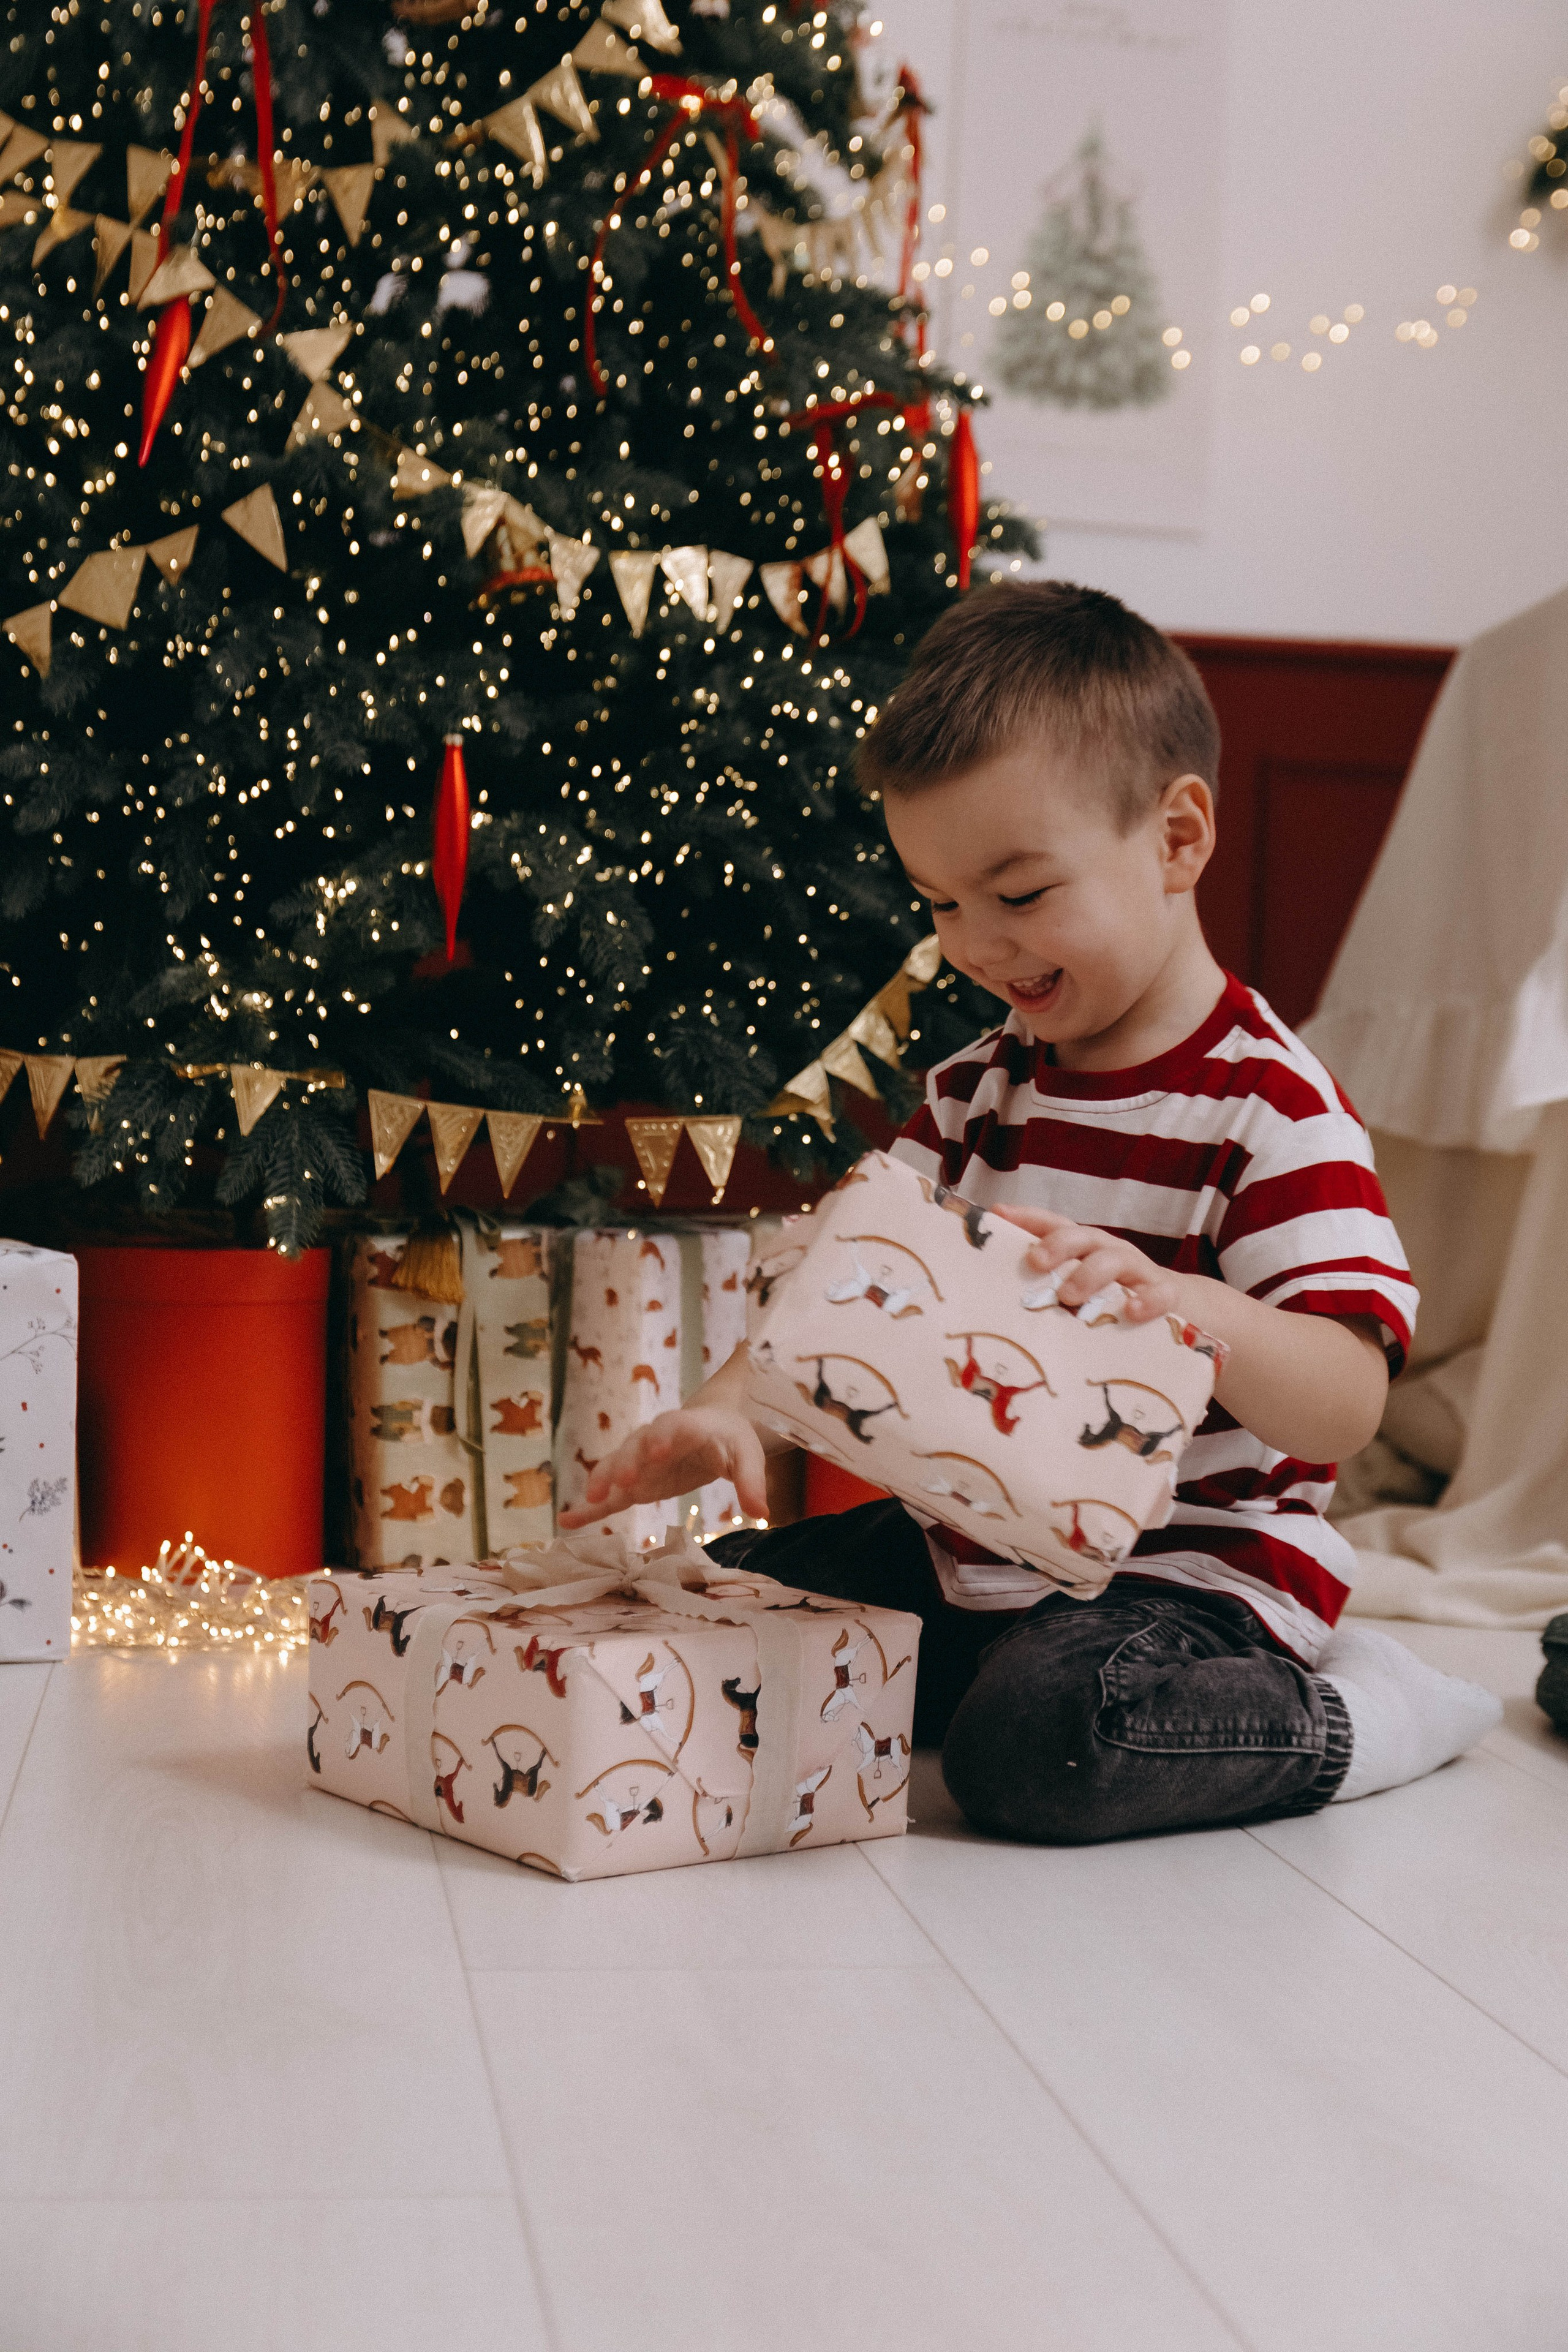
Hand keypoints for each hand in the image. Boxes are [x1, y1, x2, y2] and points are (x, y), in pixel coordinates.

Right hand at [555, 1406, 770, 1527]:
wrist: (712, 1428)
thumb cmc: (730, 1440)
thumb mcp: (747, 1456)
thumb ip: (751, 1481)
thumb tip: (761, 1511)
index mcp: (686, 1426)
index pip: (671, 1427)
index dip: (662, 1436)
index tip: (657, 1450)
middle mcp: (654, 1439)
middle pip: (635, 1445)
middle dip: (627, 1462)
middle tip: (622, 1482)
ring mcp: (639, 1460)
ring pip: (615, 1466)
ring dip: (603, 1480)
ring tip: (593, 1501)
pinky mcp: (633, 1482)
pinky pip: (608, 1493)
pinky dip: (589, 1508)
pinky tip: (567, 1521)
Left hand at [994, 1206, 1180, 1324]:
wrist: (1175, 1303)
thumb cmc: (1112, 1294)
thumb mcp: (1077, 1282)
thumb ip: (1043, 1281)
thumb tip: (990, 1280)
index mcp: (1084, 1248)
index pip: (1054, 1225)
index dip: (1027, 1217)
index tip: (997, 1215)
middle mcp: (1108, 1251)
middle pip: (1081, 1237)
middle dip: (1057, 1245)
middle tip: (1035, 1262)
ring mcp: (1138, 1270)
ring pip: (1115, 1260)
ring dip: (1090, 1274)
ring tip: (1068, 1295)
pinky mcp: (1166, 1294)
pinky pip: (1160, 1293)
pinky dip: (1147, 1300)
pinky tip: (1131, 1312)